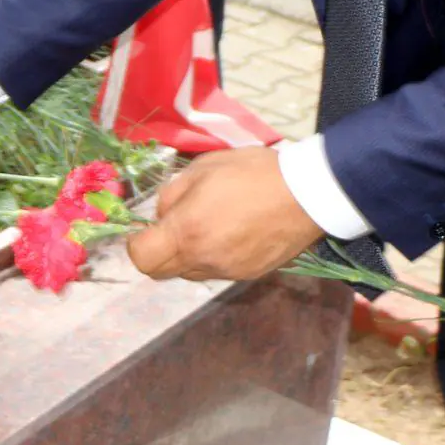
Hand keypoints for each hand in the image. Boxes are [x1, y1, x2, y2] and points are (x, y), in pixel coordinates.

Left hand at [126, 147, 324, 281]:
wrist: (308, 193)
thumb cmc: (251, 173)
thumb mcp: (202, 168)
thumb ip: (173, 195)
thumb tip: (163, 216)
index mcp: (188, 231)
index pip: (142, 258)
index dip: (136, 243)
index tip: (145, 228)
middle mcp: (205, 260)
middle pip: (162, 272)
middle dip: (159, 251)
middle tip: (174, 225)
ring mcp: (229, 272)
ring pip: (190, 272)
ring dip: (187, 254)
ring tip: (208, 223)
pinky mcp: (249, 275)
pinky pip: (217, 271)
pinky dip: (212, 256)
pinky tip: (231, 231)